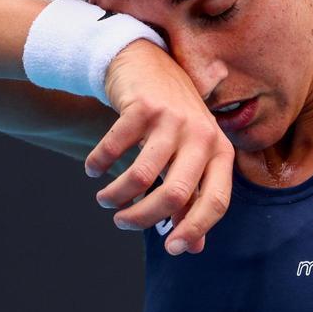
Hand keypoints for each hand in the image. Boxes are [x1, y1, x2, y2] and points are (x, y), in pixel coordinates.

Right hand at [84, 39, 234, 255]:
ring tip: (105, 199)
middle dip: (143, 217)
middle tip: (121, 222)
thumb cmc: (172, 119)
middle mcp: (202, 134)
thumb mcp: (190, 156)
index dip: (194, 230)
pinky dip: (99, 164)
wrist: (148, 61)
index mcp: (220, 151)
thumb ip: (193, 199)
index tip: (171, 249)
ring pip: (142, 175)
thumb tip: (194, 247)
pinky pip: (115, 148)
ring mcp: (173, 118)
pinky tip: (92, 169)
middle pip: (175, 194)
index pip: (217, 201)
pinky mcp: (143, 105)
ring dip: (116, 195)